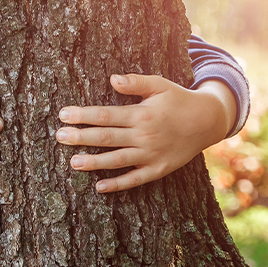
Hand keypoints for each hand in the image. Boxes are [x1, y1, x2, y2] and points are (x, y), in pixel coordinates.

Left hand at [56, 74, 235, 192]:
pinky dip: (118, 184)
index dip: (83, 115)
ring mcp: (151, 155)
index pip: (105, 115)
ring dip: (94, 163)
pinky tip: (99, 187)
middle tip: (59, 137)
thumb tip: (112, 79)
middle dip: (80, 137)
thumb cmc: (178, 99)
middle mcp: (144, 136)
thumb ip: (135, 82)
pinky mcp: (159, 169)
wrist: (208, 121)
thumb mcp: (159, 84)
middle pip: (106, 138)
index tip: (63, 115)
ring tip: (73, 162)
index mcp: (141, 114)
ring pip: (117, 160)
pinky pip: (135, 179)